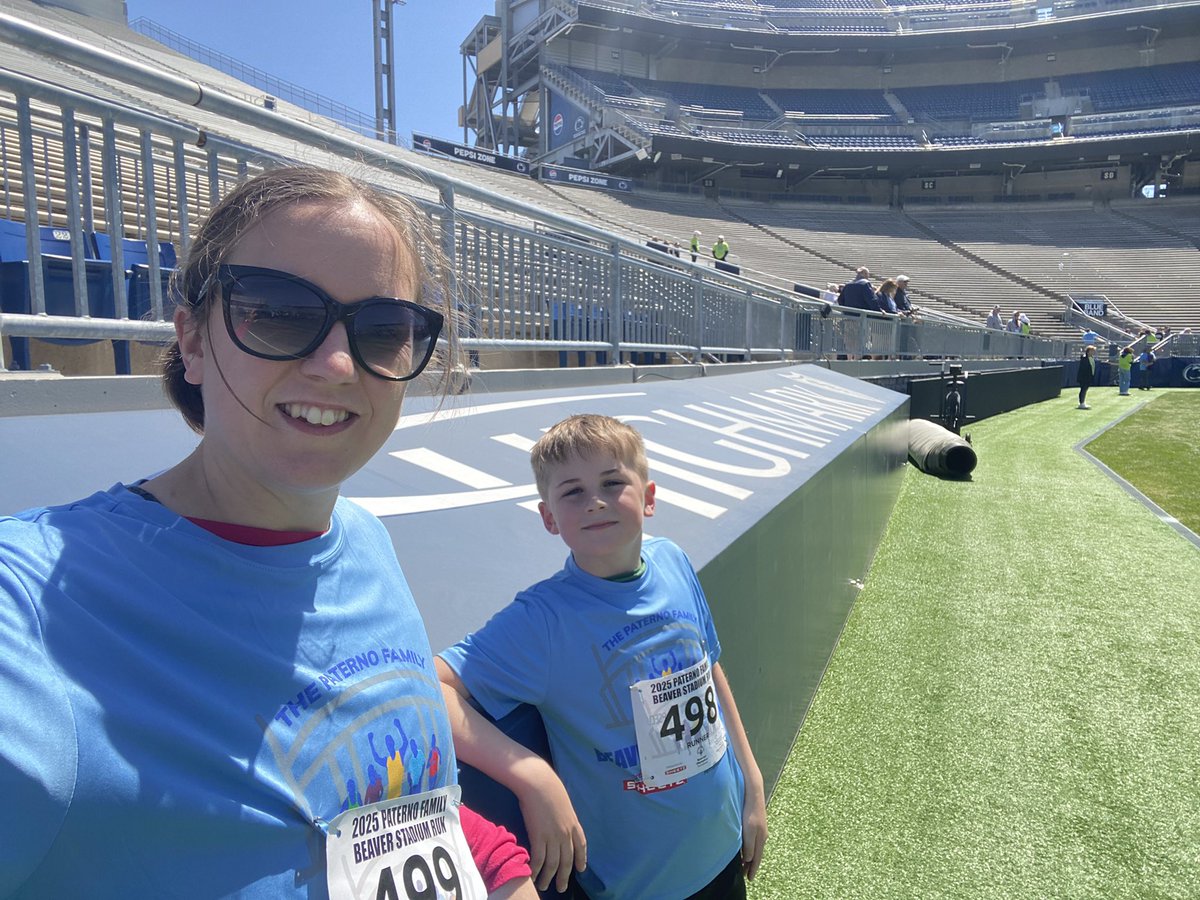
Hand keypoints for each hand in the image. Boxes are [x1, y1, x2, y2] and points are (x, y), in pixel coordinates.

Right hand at [514, 762, 586, 891]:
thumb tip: (561, 822)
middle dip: (564, 876)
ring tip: (544, 886)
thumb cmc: (549, 788)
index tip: (581, 869)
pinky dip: (536, 869)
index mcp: (574, 824)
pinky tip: (533, 875)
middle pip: (567, 861)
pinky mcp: (539, 837)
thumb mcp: (564, 804)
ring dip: (548, 878)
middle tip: (561, 888)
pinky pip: (539, 859)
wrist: (539, 784)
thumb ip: (564, 816)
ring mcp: (553, 837)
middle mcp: (566, 834)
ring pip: (552, 864)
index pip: (581, 846)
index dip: (581, 859)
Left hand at [740, 779, 767, 879]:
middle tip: (746, 875)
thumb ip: (748, 846)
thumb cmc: (749, 812)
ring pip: (756, 848)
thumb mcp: (748, 831)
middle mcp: (762, 836)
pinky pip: (754, 841)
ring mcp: (760, 829)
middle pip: (757, 854)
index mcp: (761, 839)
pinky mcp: (757, 823)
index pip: (756, 858)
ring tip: (744, 865)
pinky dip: (750, 848)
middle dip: (752, 865)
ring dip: (750, 857)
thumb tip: (749, 859)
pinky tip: (746, 848)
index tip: (749, 879)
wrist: (753, 793)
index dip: (753, 869)